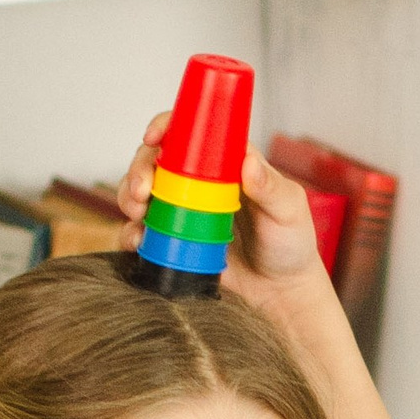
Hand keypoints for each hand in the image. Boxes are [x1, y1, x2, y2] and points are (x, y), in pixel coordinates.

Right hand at [117, 123, 329, 298]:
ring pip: (143, 193)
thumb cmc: (290, 244)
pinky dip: (131, 234)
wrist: (280, 291)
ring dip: (129, 198)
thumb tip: (248, 162)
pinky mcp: (174, 241)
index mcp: (225, 162)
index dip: (166, 127)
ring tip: (137, 214)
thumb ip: (270, 188)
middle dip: (139, 169)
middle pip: (156, 160)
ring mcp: (183, 211)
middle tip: (142, 192)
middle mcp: (199, 182)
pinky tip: (137, 242)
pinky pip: (143, 232)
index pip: (190, 132)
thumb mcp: (289, 211)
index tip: (153, 138)